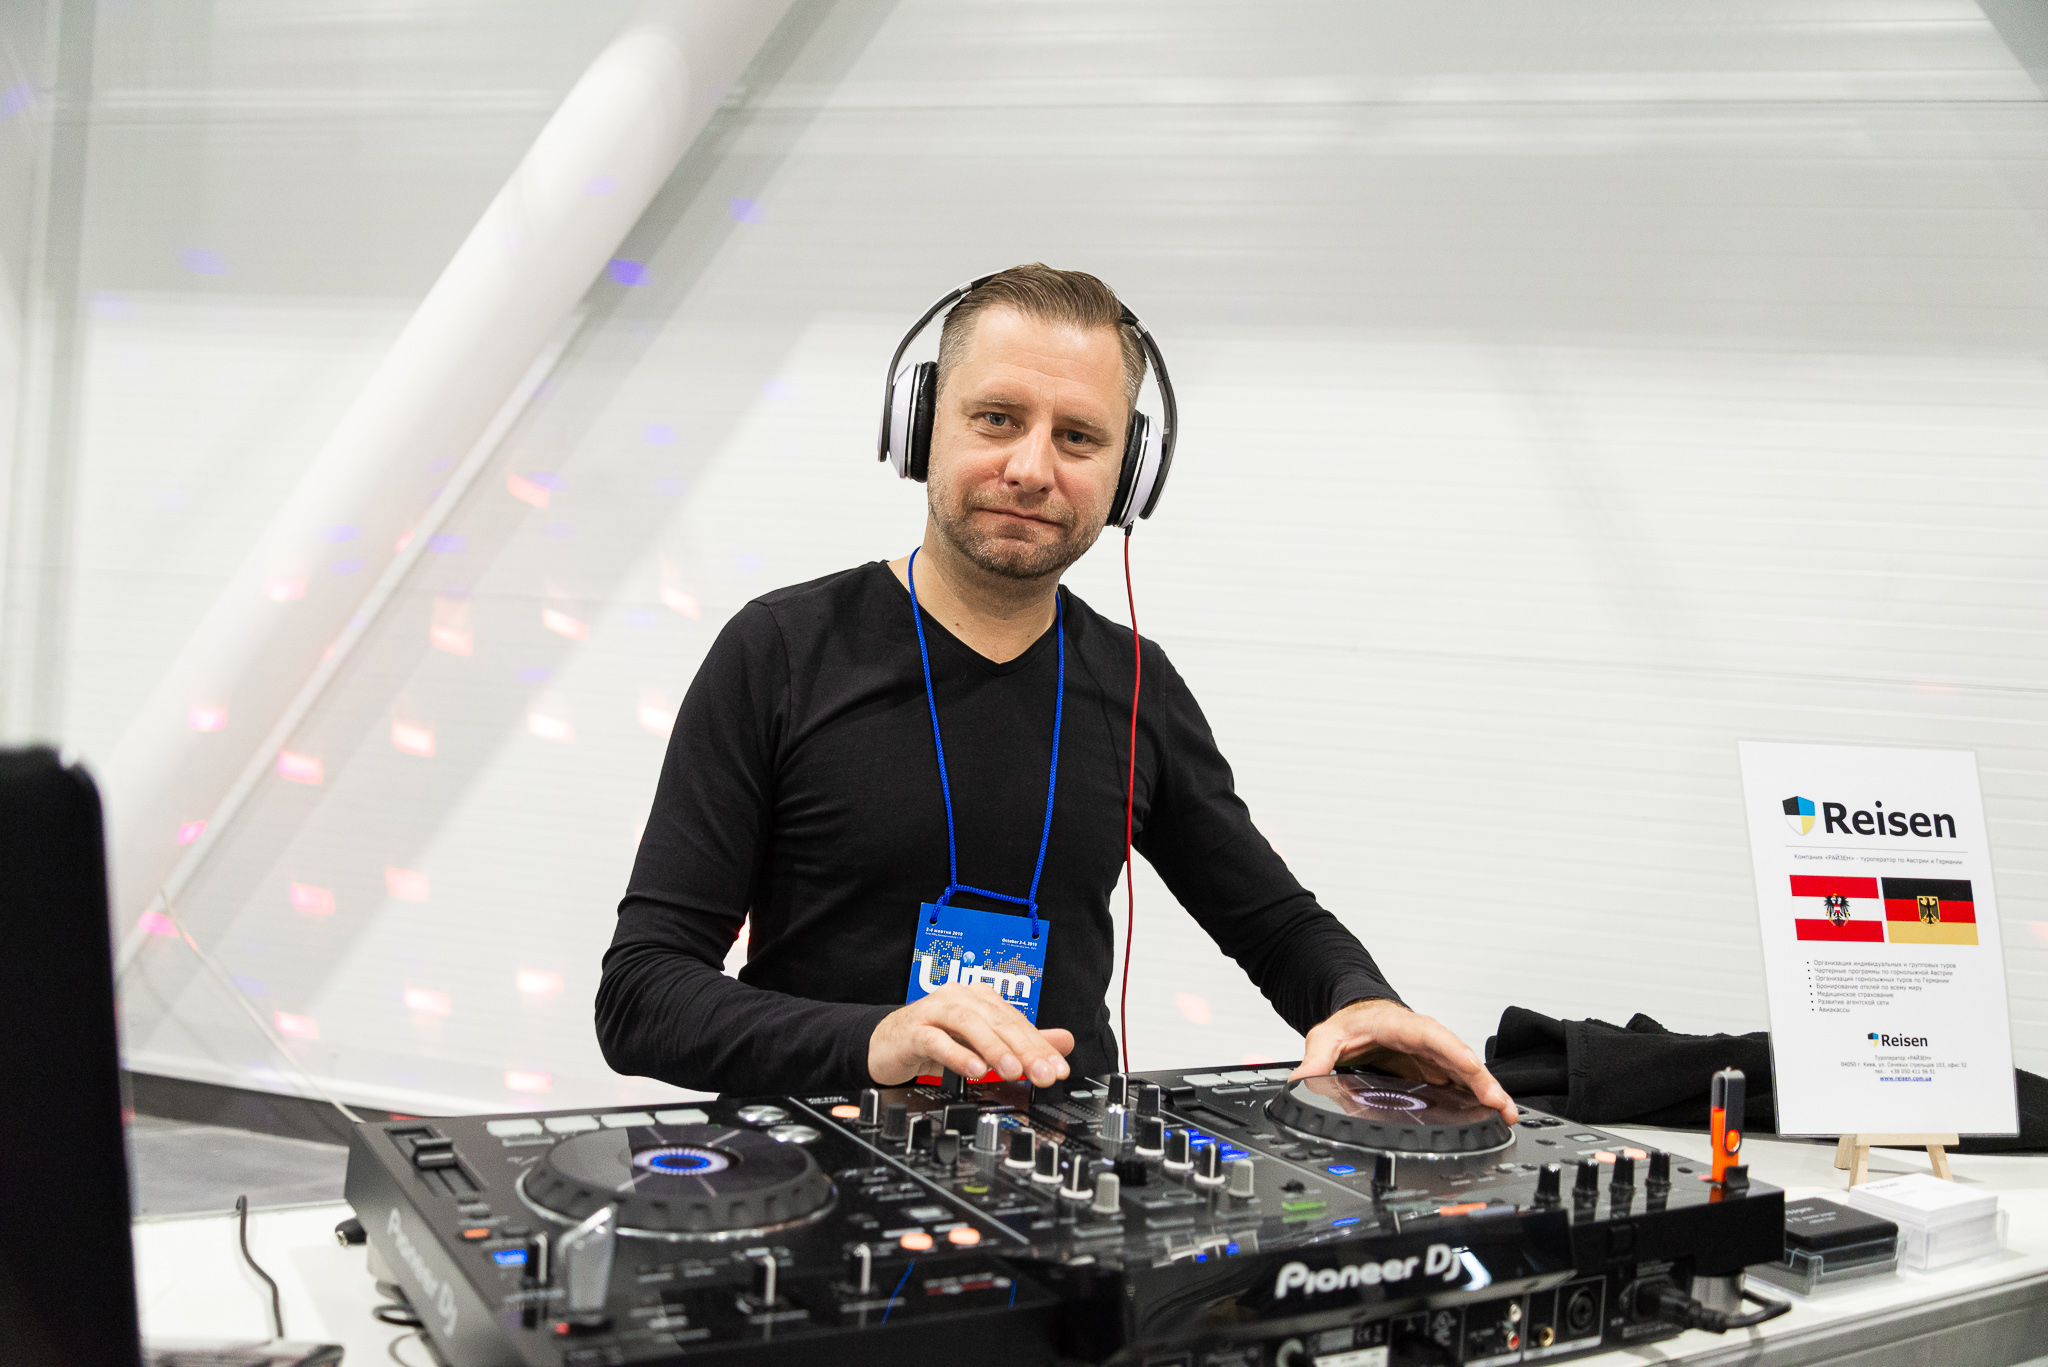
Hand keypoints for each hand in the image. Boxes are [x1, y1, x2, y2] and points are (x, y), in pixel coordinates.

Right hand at [869, 983, 1075, 1087]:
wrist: (887, 1044)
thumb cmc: (936, 1040)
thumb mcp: (983, 1044)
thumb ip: (1022, 1042)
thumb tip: (1063, 1043)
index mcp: (981, 999)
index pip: (1018, 1022)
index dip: (1041, 1046)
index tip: (1059, 1070)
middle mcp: (960, 998)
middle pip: (999, 1021)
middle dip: (1025, 1050)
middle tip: (1044, 1075)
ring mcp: (935, 1011)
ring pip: (969, 1024)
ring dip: (994, 1048)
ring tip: (1013, 1071)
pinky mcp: (913, 1030)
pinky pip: (937, 1040)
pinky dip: (957, 1054)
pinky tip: (973, 1069)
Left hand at [1290, 998, 1518, 1124]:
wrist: (1359, 1016)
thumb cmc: (1350, 1022)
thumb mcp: (1326, 1037)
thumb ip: (1315, 1059)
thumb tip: (1300, 1080)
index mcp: (1403, 1026)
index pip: (1433, 1037)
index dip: (1455, 1054)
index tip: (1473, 1070)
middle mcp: (1426, 1039)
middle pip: (1459, 1058)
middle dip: (1484, 1081)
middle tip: (1503, 1106)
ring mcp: (1434, 1055)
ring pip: (1466, 1071)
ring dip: (1488, 1091)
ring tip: (1507, 1115)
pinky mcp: (1437, 1069)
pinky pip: (1462, 1080)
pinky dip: (1479, 1095)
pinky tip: (1492, 1114)